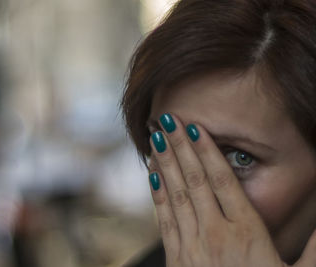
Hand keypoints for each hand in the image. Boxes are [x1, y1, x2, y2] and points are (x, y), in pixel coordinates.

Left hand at [148, 113, 315, 266]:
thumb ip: (315, 245)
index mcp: (247, 234)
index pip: (223, 180)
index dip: (207, 150)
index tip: (195, 127)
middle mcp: (215, 235)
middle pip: (195, 180)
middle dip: (180, 147)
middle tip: (168, 119)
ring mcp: (192, 247)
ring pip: (175, 195)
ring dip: (164, 164)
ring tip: (157, 137)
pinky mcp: (177, 260)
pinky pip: (164, 219)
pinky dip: (157, 194)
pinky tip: (152, 175)